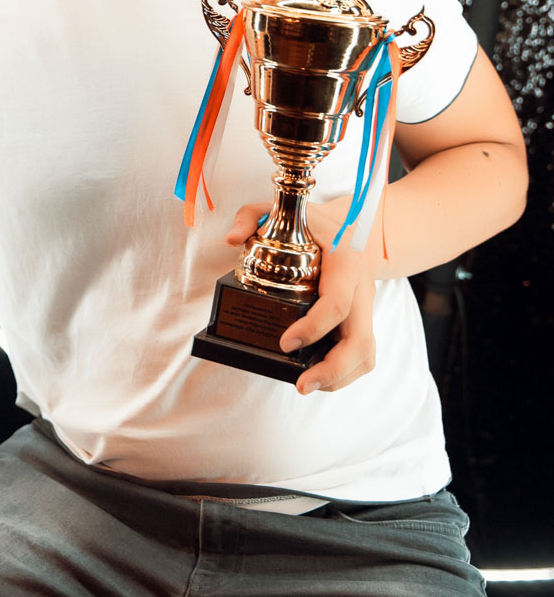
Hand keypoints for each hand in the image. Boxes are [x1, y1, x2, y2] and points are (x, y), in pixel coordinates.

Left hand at [225, 202, 376, 396]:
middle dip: (333, 369)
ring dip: (340, 377)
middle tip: (301, 384)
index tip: (285, 343)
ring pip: (366, 353)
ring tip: (307, 386)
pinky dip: (344, 373)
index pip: (336, 302)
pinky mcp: (362, 322)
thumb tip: (230, 240)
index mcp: (346, 263)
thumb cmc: (313, 223)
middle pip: (360, 340)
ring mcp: (365, 309)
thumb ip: (252, 217)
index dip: (313, 327)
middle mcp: (362, 289)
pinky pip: (362, 355)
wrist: (351, 227)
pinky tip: (318, 379)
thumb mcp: (281, 210)